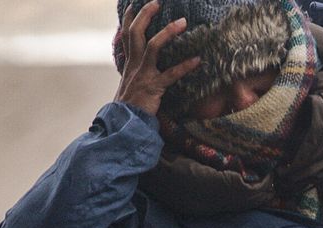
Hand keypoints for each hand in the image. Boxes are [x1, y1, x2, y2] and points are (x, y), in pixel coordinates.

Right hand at [114, 1, 200, 116]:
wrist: (125, 122)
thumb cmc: (131, 103)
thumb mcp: (131, 82)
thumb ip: (136, 69)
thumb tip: (143, 61)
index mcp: (129, 62)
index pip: (126, 34)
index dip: (130, 18)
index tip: (135, 5)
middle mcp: (134, 64)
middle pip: (135, 33)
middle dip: (145, 15)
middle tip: (156, 2)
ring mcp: (143, 74)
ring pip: (153, 46)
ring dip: (168, 32)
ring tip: (183, 22)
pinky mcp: (154, 87)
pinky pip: (171, 74)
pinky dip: (184, 66)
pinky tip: (197, 60)